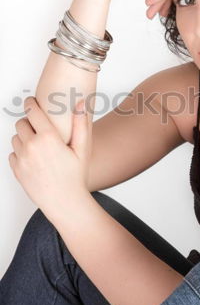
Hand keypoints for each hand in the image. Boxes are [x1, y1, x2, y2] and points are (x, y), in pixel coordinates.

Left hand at [9, 97, 90, 220]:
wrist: (64, 202)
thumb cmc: (75, 177)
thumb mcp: (82, 149)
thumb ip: (81, 124)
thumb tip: (81, 103)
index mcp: (48, 138)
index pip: (32, 111)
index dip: (31, 103)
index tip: (32, 102)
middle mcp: (32, 146)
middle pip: (21, 123)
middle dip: (28, 122)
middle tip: (39, 128)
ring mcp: (22, 159)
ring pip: (15, 138)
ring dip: (24, 138)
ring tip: (38, 146)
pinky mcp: (16, 170)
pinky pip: (12, 154)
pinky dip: (20, 153)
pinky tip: (34, 159)